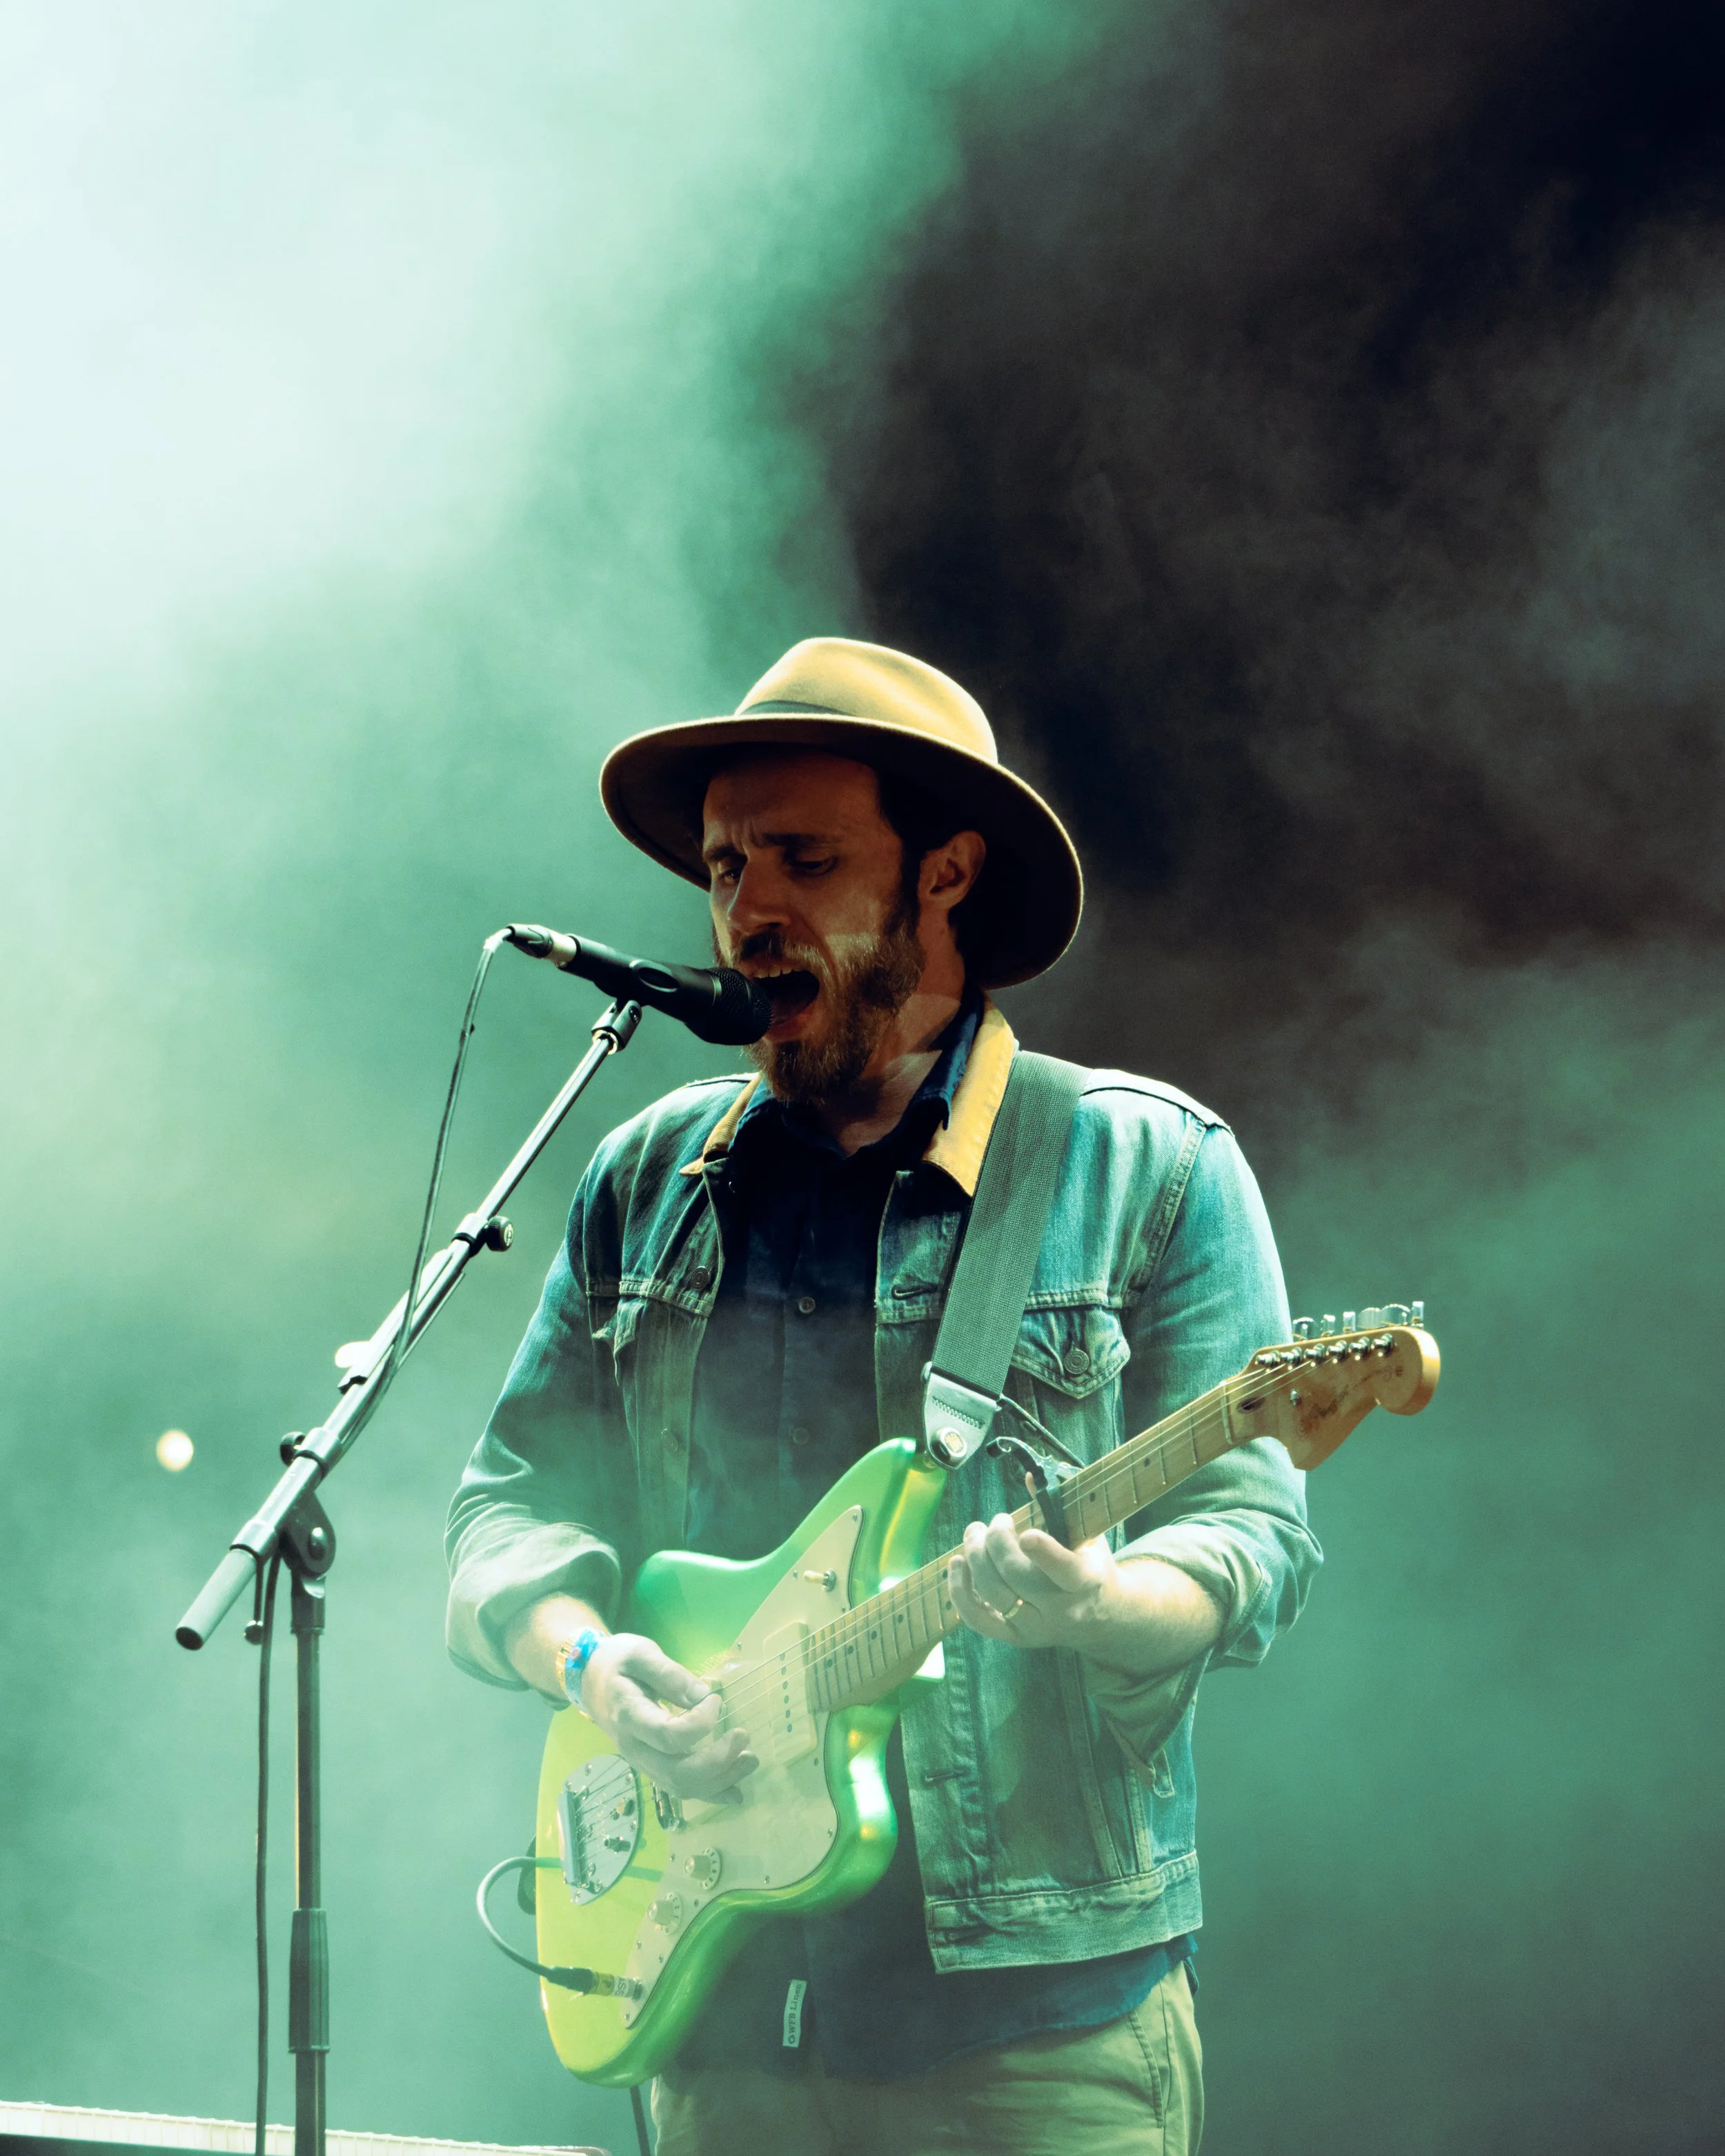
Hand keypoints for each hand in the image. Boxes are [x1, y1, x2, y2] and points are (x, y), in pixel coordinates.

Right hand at [578, 1631, 757, 1801]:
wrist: (590, 1681)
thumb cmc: (616, 1663)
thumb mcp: (640, 1654)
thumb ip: (671, 1674)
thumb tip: (704, 1695)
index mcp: (630, 1716)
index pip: (668, 1736)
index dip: (700, 1723)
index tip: (716, 1700)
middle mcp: (635, 1748)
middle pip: (677, 1773)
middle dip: (717, 1762)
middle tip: (744, 1737)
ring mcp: (643, 1762)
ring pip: (681, 1787)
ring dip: (720, 1779)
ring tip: (750, 1760)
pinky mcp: (652, 1765)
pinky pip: (679, 1788)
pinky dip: (710, 1793)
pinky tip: (735, 1792)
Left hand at [948, 1513, 1117, 1652]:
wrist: (1102, 1617)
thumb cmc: (1091, 1564)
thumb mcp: (1086, 1534)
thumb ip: (1059, 1507)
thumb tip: (1029, 1477)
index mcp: (1087, 1581)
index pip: (1065, 1570)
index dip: (1044, 1553)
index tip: (1026, 1534)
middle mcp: (1062, 1610)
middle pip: (1017, 1576)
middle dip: (997, 1541)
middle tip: (996, 1521)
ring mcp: (1036, 1628)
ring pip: (994, 1594)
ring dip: (975, 1558)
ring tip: (974, 1533)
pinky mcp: (1015, 1639)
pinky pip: (978, 1620)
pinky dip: (960, 1591)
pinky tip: (958, 1563)